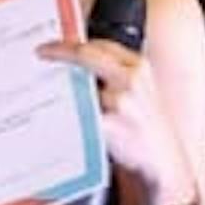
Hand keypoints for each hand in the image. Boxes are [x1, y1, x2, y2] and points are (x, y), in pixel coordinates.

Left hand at [47, 30, 181, 202]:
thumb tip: (72, 65)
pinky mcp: (110, 126)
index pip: (101, 45)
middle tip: (39, 53)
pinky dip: (63, 115)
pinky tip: (52, 118)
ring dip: (58, 87)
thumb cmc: (145, 126)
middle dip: (60, 51)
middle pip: (87, 56)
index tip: (49, 46)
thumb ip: (113, 75)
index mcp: (138, 67)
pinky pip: (77, 115)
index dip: (72, 43)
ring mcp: (121, 102)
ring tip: (40, 90)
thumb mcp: (138, 92)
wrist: (164, 161)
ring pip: (77, 85)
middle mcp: (131, 80)